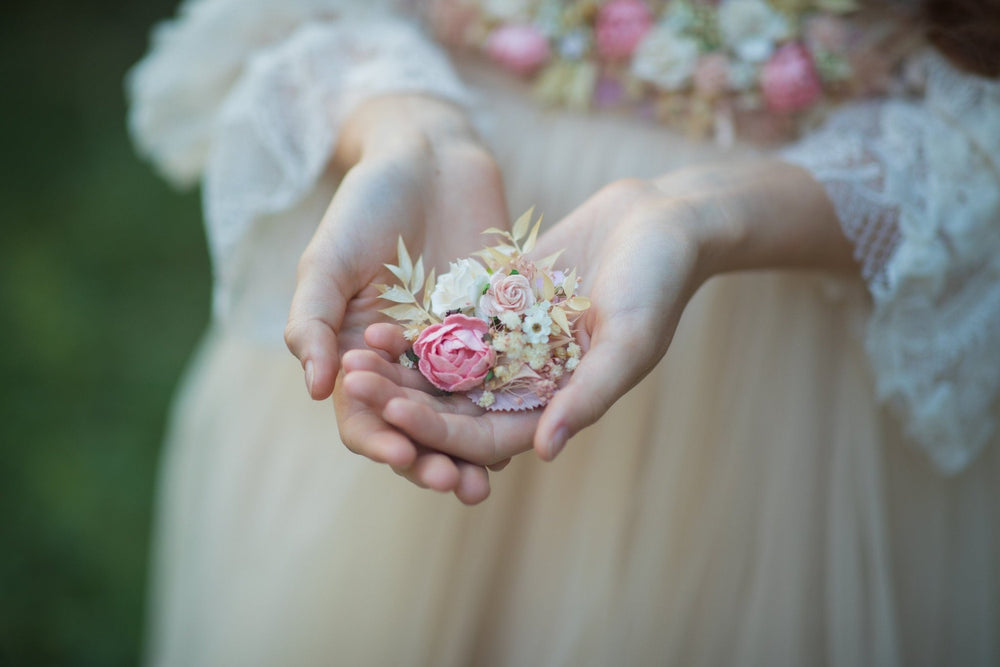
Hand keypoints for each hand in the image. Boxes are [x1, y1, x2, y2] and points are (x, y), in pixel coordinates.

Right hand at [284, 94, 509, 502]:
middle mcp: (404, 361)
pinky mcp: (494, 329)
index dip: (379, 440)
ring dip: (472, 449)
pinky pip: (502, 376)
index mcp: (356, 353)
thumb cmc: (366, 203)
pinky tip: (530, 428)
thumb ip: (312, 321)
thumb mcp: (328, 259)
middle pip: (415, 426)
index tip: (402, 456)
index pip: (362, 415)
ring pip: (460, 413)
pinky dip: (510, 406)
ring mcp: (450, 348)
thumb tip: (313, 391)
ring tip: (489, 479)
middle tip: (456, 487)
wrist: (427, 155)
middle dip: (432, 459)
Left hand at [345, 177, 704, 468]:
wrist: (661, 219)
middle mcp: (528, 383)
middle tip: (355, 384)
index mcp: (558, 405)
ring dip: (401, 368)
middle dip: (404, 401)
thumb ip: (590, 395)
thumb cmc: (658, 283)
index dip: (439, 432)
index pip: (487, 438)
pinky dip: (416, 328)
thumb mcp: (630, 339)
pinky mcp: (498, 306)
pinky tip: (378, 319)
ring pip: (444, 369)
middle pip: (454, 408)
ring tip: (356, 353)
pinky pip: (449, 324)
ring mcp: (510, 345)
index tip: (395, 414)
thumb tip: (545, 453)